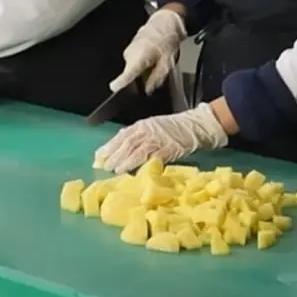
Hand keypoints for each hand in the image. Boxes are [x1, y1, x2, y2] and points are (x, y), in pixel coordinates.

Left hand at [94, 103, 228, 173]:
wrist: (197, 125)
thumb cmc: (176, 128)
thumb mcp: (154, 127)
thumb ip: (139, 135)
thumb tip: (122, 144)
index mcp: (143, 125)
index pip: (122, 136)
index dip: (110, 146)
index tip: (98, 157)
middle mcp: (147, 130)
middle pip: (127, 143)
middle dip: (114, 155)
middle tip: (103, 166)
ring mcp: (158, 138)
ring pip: (137, 149)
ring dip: (125, 160)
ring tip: (115, 170)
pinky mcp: (169, 147)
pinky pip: (153, 156)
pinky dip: (143, 163)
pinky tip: (135, 171)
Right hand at [107, 8, 186, 94]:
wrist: (165, 21)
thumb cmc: (167, 38)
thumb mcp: (167, 62)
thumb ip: (156, 77)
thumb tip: (148, 89)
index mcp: (138, 59)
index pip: (125, 76)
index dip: (120, 85)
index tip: (116, 90)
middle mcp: (130, 55)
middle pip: (131, 74)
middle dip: (140, 79)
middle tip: (155, 74)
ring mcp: (129, 50)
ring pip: (133, 68)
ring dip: (142, 70)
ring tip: (156, 62)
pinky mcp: (130, 48)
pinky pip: (134, 60)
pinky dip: (142, 62)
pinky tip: (153, 57)